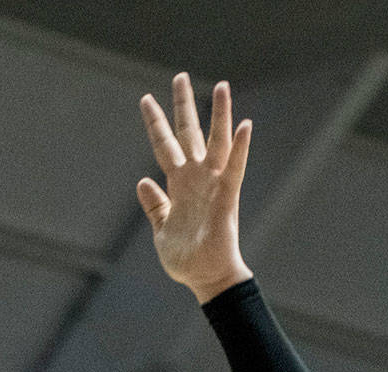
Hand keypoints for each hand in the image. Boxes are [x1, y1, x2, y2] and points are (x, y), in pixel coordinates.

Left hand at [137, 73, 253, 303]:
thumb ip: (155, 206)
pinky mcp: (227, 198)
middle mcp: (196, 179)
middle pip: (190, 133)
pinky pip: (235, 169)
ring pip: (217, 142)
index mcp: (178, 185)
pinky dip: (240, 149)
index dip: (156, 123)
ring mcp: (213, 186)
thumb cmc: (186, 259)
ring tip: (222, 86)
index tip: (146, 99)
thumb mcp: (162, 230)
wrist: (206, 279)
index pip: (165, 146)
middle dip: (184, 105)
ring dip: (220, 115)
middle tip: (179, 76)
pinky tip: (245, 126)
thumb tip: (142, 182)